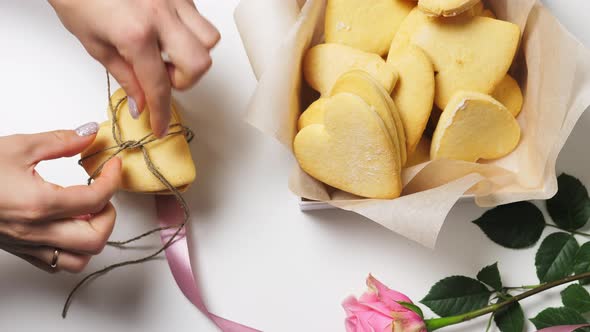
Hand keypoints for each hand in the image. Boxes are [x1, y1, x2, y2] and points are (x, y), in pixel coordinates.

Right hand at [0, 123, 121, 272]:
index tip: (113, 166)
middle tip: (102, 192)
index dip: (113, 180)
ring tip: (87, 211)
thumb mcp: (18, 146)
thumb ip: (60, 141)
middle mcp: (36, 232)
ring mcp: (27, 246)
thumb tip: (89, 134)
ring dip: (93, 237)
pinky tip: (68, 225)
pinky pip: (56, 264)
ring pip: (79, 260)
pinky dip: (73, 249)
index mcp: (39, 204)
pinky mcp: (19, 252)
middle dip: (109, 214)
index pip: (97, 199)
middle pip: (96, 240)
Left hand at [48, 0, 219, 136]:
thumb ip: (126, 76)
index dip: (161, 112)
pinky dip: (188, 32)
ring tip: (168, 53)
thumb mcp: (95, 44)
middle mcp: (161, 14)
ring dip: (193, 54)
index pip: (159, 86)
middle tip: (163, 77)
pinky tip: (166, 33)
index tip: (161, 124)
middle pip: (199, 63)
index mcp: (136, 32)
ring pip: (209, 39)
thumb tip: (141, 102)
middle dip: (184, 79)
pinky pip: (198, 18)